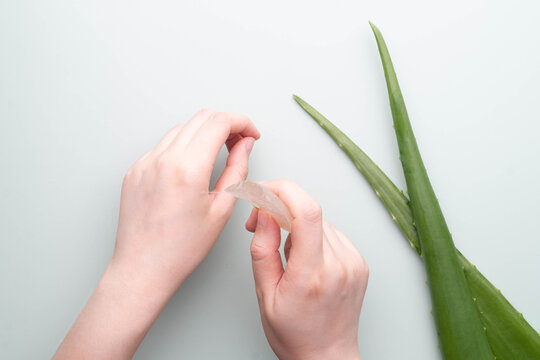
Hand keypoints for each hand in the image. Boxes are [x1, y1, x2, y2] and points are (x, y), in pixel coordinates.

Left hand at [112, 109, 258, 290]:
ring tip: (215, 156)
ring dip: (203, 134)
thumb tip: (245, 145)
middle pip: (201, 118)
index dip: (242, 122)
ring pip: (181, 129)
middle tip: (238, 143)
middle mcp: (163, 160)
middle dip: (225, 124)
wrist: (142, 268)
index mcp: (187, 169)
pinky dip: (182, 149)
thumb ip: (237, 171)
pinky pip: (163, 147)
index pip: (219, 122)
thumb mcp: (221, 210)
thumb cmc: (181, 249)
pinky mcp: (134, 171)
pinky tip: (190, 169)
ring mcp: (144, 163)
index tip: (251, 134)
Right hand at [246, 180, 367, 359]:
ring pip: (320, 220)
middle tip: (261, 222)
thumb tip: (264, 214)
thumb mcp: (265, 295)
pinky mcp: (359, 262)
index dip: (283, 191)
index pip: (306, 212)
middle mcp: (339, 264)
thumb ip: (263, 250)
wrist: (327, 356)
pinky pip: (332, 232)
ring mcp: (353, 262)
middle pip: (311, 211)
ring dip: (296, 223)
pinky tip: (305, 257)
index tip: (263, 190)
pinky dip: (313, 235)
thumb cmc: (294, 333)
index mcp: (313, 274)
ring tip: (285, 251)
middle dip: (280, 207)